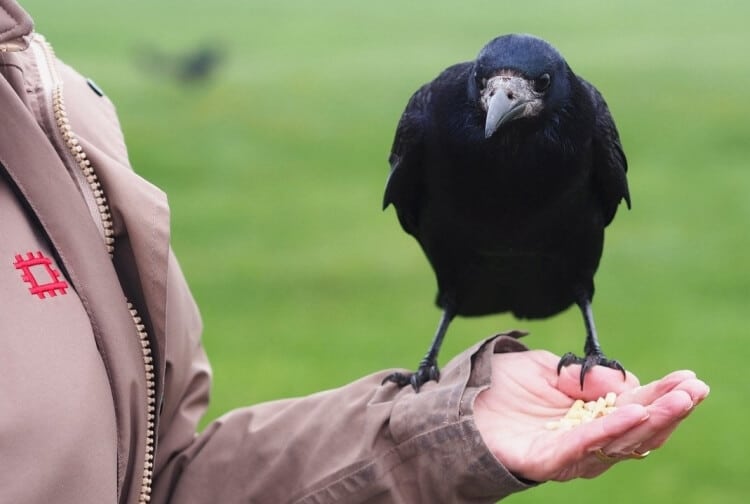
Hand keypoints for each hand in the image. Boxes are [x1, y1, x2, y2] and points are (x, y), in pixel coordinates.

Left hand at [473, 350, 708, 481]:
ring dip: (649, 419)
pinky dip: (609, 430)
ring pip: (617, 442)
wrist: (454, 400)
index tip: (690, 380)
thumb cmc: (498, 386)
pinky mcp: (544, 461)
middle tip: (694, 389)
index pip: (632, 409)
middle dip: (667, 409)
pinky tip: (633, 412)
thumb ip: (586, 376)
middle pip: (634, 430)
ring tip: (675, 399)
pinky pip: (582, 446)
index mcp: (586, 419)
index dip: (662, 395)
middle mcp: (581, 440)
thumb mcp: (548, 368)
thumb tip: (628, 382)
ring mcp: (565, 454)